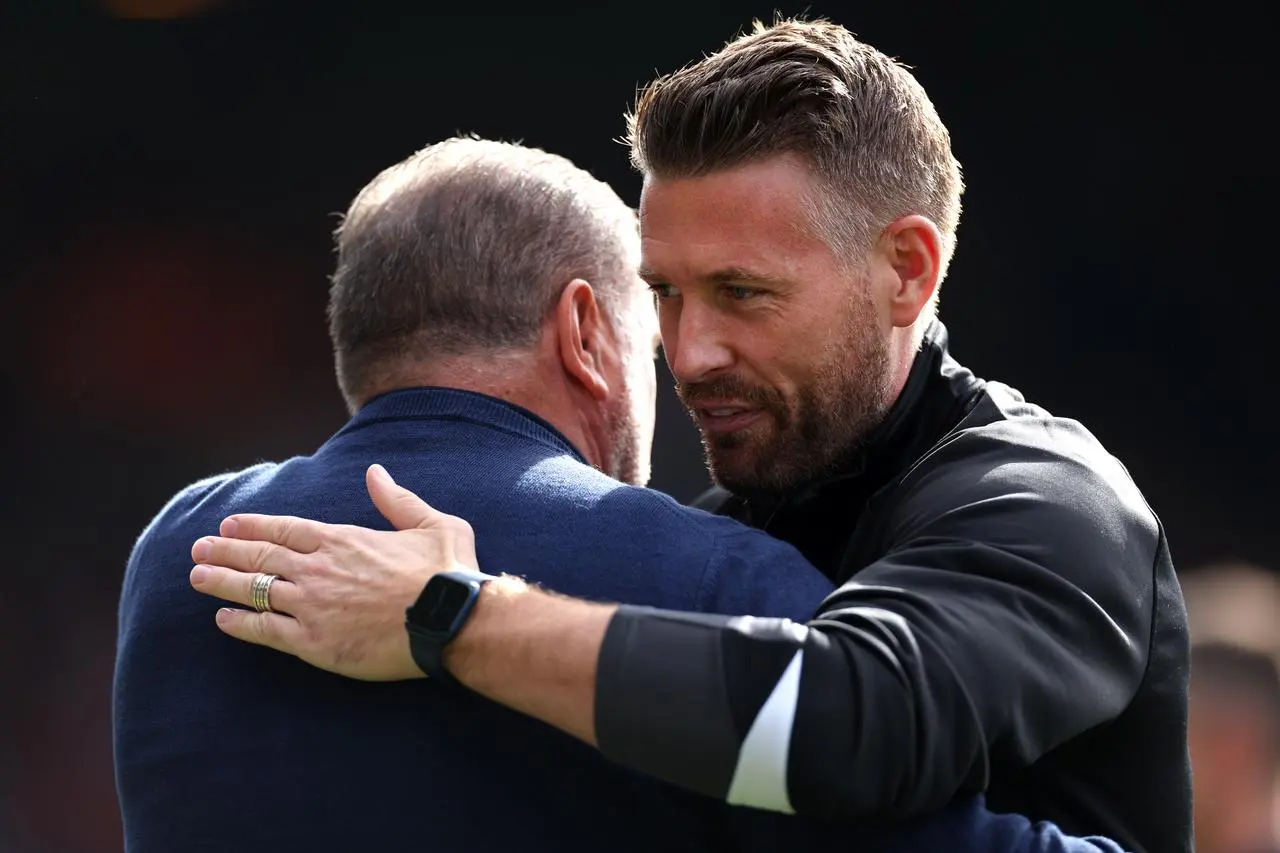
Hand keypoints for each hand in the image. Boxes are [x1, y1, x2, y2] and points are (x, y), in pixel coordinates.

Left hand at [189, 463, 480, 680]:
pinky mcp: (313, 642)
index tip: (229, 523)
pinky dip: (241, 623)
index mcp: (343, 539)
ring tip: (197, 577)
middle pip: (261, 555)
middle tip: (199, 548)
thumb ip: (397, 499)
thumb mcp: (433, 523)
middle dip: (226, 550)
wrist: (449, 621)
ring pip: (255, 589)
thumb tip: (376, 472)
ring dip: (222, 582)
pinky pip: (265, 630)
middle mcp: (319, 568)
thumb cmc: (447, 573)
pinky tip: (223, 620)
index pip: (285, 529)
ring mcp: (312, 605)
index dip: (254, 525)